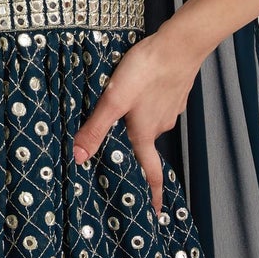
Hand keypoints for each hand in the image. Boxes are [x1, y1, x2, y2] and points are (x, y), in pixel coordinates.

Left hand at [69, 26, 201, 216]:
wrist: (180, 45)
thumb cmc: (146, 72)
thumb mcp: (113, 100)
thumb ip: (95, 129)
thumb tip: (78, 158)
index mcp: (144, 134)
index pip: (151, 173)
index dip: (153, 195)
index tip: (155, 213)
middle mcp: (160, 125)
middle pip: (146, 144)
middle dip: (135, 146)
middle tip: (122, 141)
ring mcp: (170, 108)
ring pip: (151, 121)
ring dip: (139, 119)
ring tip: (125, 106)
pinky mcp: (174, 91)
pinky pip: (158, 102)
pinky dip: (148, 100)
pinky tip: (140, 87)